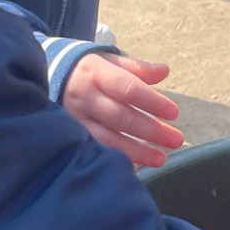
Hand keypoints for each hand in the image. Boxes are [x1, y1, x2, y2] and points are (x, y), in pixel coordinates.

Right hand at [60, 53, 184, 168]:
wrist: (53, 79)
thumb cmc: (92, 72)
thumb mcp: (110, 62)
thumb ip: (137, 69)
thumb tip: (164, 70)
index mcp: (96, 73)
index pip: (127, 88)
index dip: (152, 102)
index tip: (174, 113)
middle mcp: (84, 96)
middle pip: (120, 116)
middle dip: (151, 130)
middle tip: (176, 140)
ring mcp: (75, 118)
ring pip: (108, 138)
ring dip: (136, 151)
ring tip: (161, 159)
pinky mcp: (71, 136)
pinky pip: (95, 150)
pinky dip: (115, 159)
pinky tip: (135, 167)